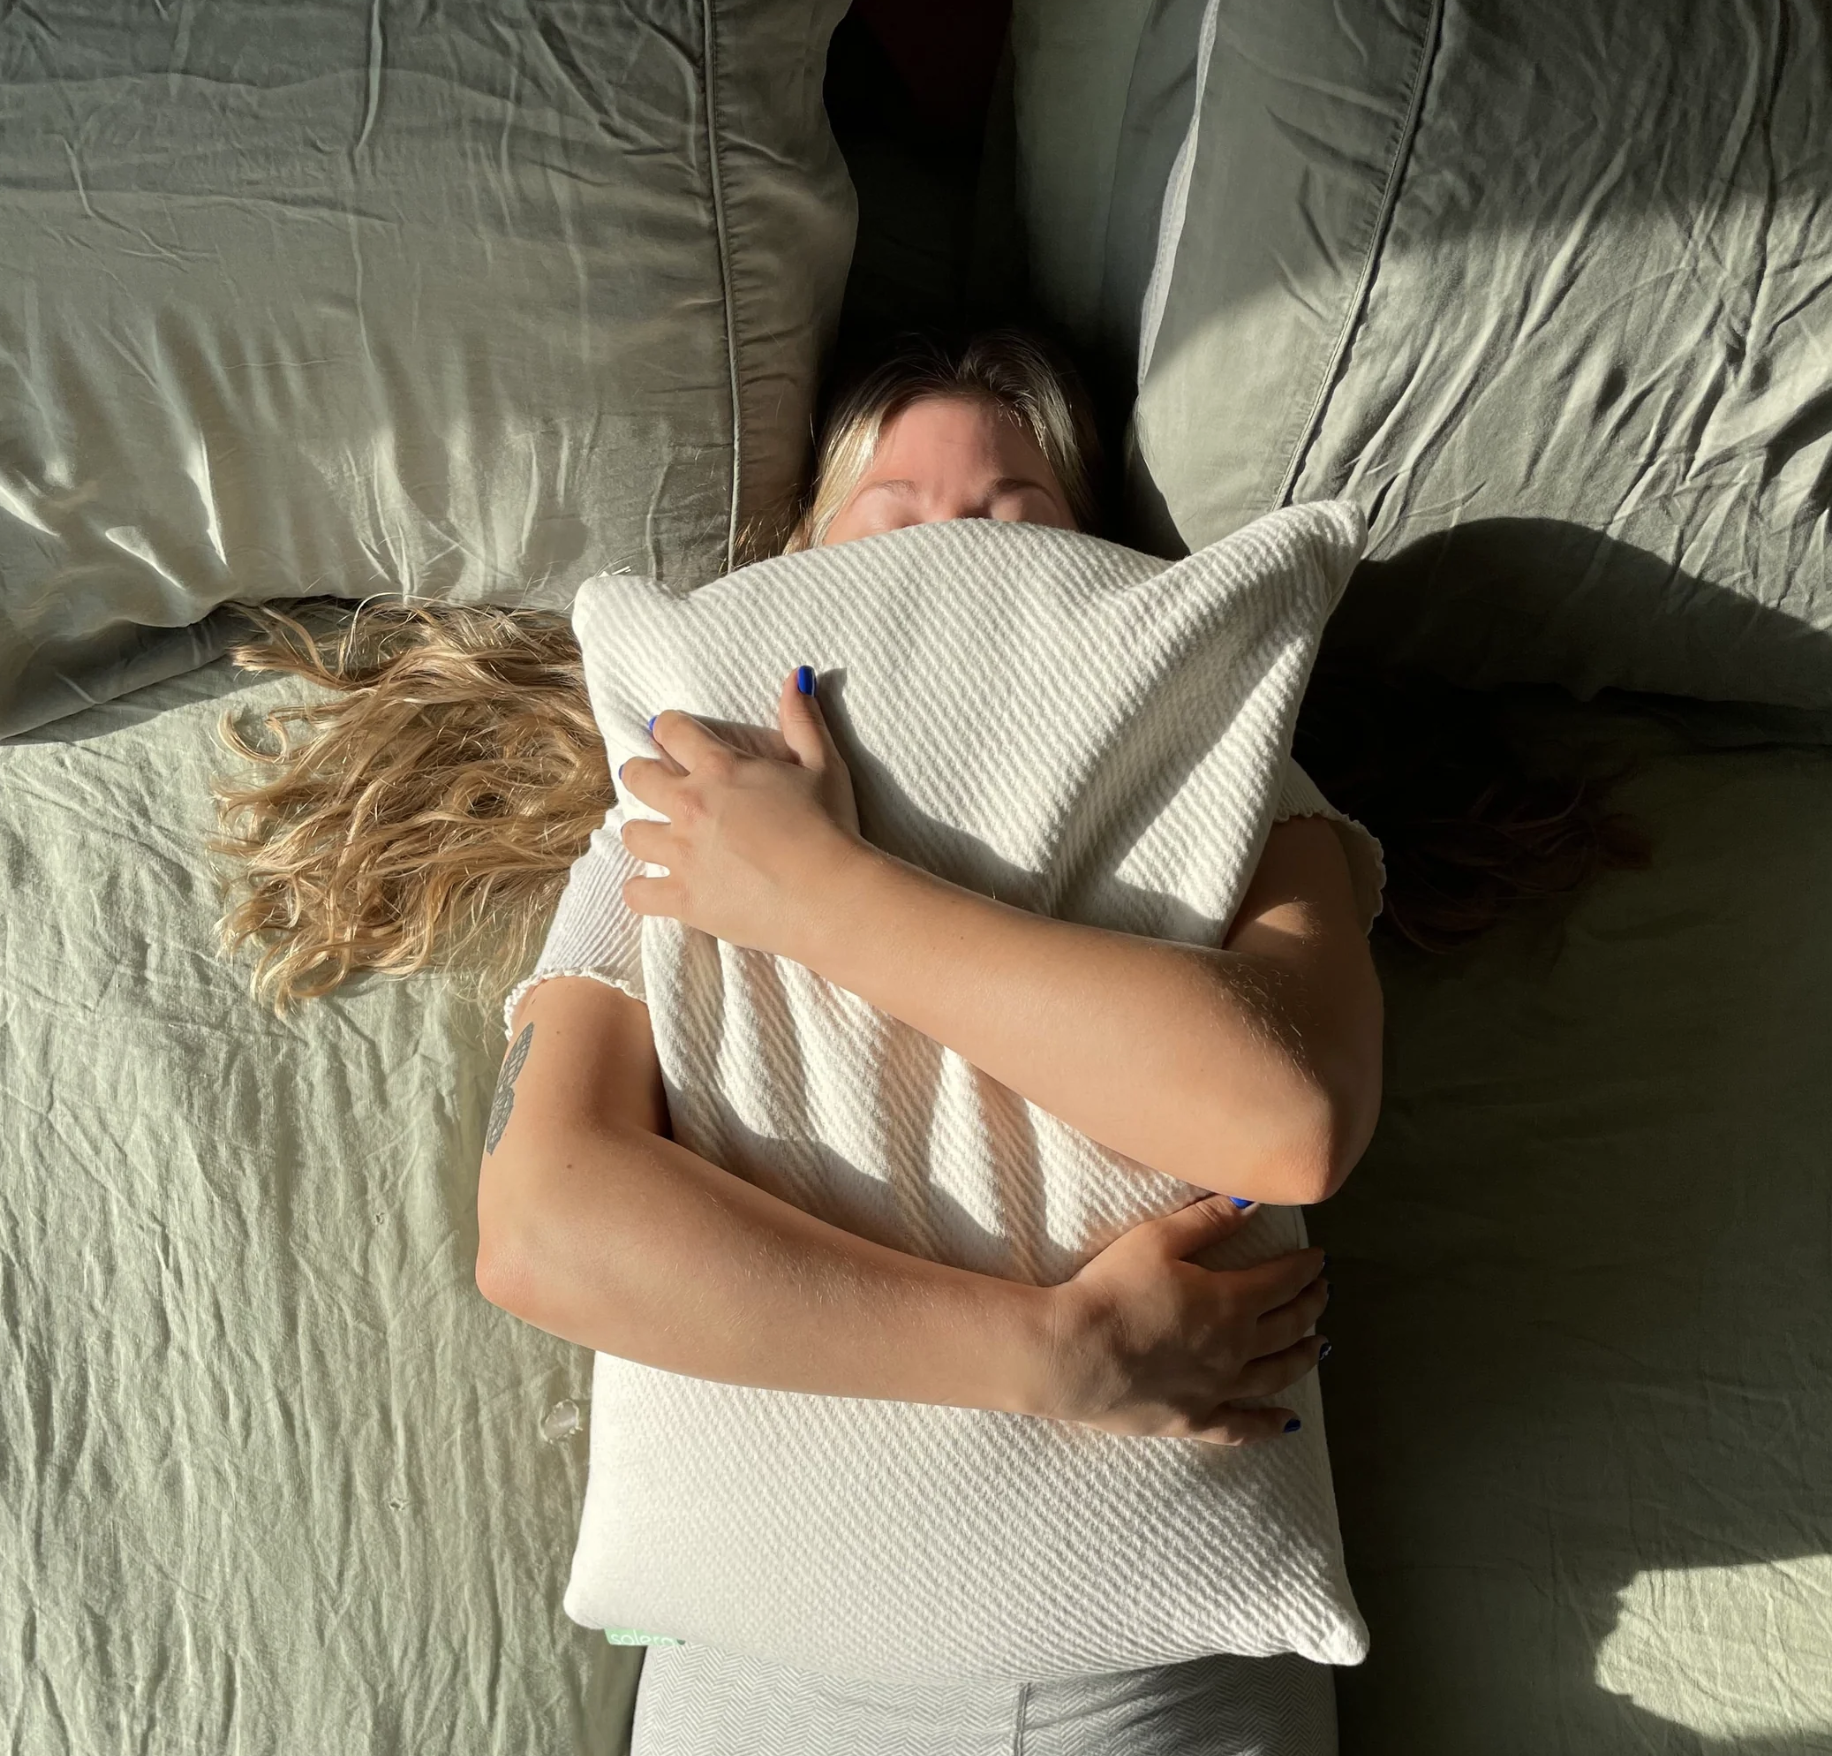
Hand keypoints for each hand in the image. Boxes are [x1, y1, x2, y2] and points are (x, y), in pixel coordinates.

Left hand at [617, 667, 863, 958]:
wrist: (832, 896)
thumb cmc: (832, 827)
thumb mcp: (823, 765)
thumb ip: (803, 720)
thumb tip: (797, 676)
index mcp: (720, 769)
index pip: (672, 731)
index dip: (670, 729)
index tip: (673, 736)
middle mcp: (690, 806)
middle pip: (637, 777)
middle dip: (643, 775)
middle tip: (658, 784)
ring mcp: (682, 855)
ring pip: (632, 834)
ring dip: (644, 831)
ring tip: (660, 837)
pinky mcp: (683, 900)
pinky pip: (637, 893)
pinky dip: (643, 890)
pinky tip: (657, 888)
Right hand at [1036, 1195, 1329, 1446]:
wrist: (1075, 1354)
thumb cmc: (1112, 1289)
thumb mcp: (1158, 1240)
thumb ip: (1210, 1220)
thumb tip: (1255, 1201)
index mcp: (1231, 1301)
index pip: (1283, 1281)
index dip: (1304, 1268)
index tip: (1318, 1259)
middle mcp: (1236, 1348)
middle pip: (1288, 1326)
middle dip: (1310, 1305)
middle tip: (1323, 1293)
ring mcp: (1218, 1389)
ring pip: (1276, 1374)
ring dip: (1303, 1357)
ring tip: (1320, 1346)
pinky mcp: (1195, 1420)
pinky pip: (1243, 1426)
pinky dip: (1270, 1424)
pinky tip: (1289, 1422)